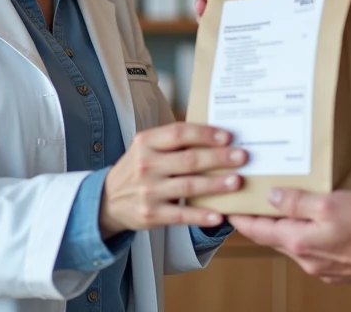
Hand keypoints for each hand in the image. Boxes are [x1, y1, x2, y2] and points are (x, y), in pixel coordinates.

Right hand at [100, 122, 245, 237]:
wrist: (107, 200)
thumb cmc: (138, 168)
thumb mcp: (147, 148)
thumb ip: (173, 141)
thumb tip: (215, 135)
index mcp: (146, 142)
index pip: (179, 133)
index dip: (205, 134)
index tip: (228, 136)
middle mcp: (146, 165)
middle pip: (189, 160)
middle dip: (219, 158)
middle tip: (242, 157)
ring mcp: (148, 191)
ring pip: (188, 186)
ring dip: (216, 184)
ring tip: (237, 182)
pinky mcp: (151, 214)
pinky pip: (181, 216)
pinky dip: (201, 216)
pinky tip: (219, 215)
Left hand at [229, 189, 350, 283]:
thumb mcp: (328, 203)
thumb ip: (296, 201)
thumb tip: (271, 198)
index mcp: (299, 241)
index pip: (259, 231)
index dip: (241, 219)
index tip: (227, 211)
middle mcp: (306, 259)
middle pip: (274, 238)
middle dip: (261, 222)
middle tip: (251, 205)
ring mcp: (321, 267)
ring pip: (294, 244)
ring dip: (285, 228)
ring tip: (282, 210)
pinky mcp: (336, 269)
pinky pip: (312, 251)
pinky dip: (305, 236)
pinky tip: (314, 224)